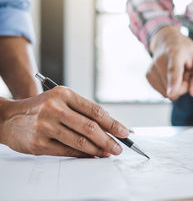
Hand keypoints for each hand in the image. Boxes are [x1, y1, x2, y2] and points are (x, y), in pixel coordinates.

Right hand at [0, 87, 129, 156]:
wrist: (8, 118)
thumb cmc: (41, 108)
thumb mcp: (60, 100)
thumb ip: (83, 111)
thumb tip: (110, 126)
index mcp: (63, 94)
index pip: (95, 110)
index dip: (112, 123)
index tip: (124, 131)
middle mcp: (54, 108)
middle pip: (90, 127)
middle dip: (108, 139)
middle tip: (119, 147)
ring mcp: (46, 126)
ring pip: (80, 141)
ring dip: (98, 149)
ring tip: (108, 153)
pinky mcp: (39, 143)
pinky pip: (68, 151)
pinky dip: (83, 155)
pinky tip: (92, 155)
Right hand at [148, 25, 192, 100]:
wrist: (166, 40)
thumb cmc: (186, 51)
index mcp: (175, 53)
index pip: (174, 71)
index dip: (173, 83)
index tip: (171, 93)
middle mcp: (159, 61)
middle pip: (176, 89)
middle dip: (184, 84)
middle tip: (184, 70)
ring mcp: (152, 69)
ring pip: (169, 94)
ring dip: (177, 86)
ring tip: (177, 71)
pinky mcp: (148, 76)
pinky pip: (163, 93)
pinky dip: (169, 87)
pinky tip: (169, 75)